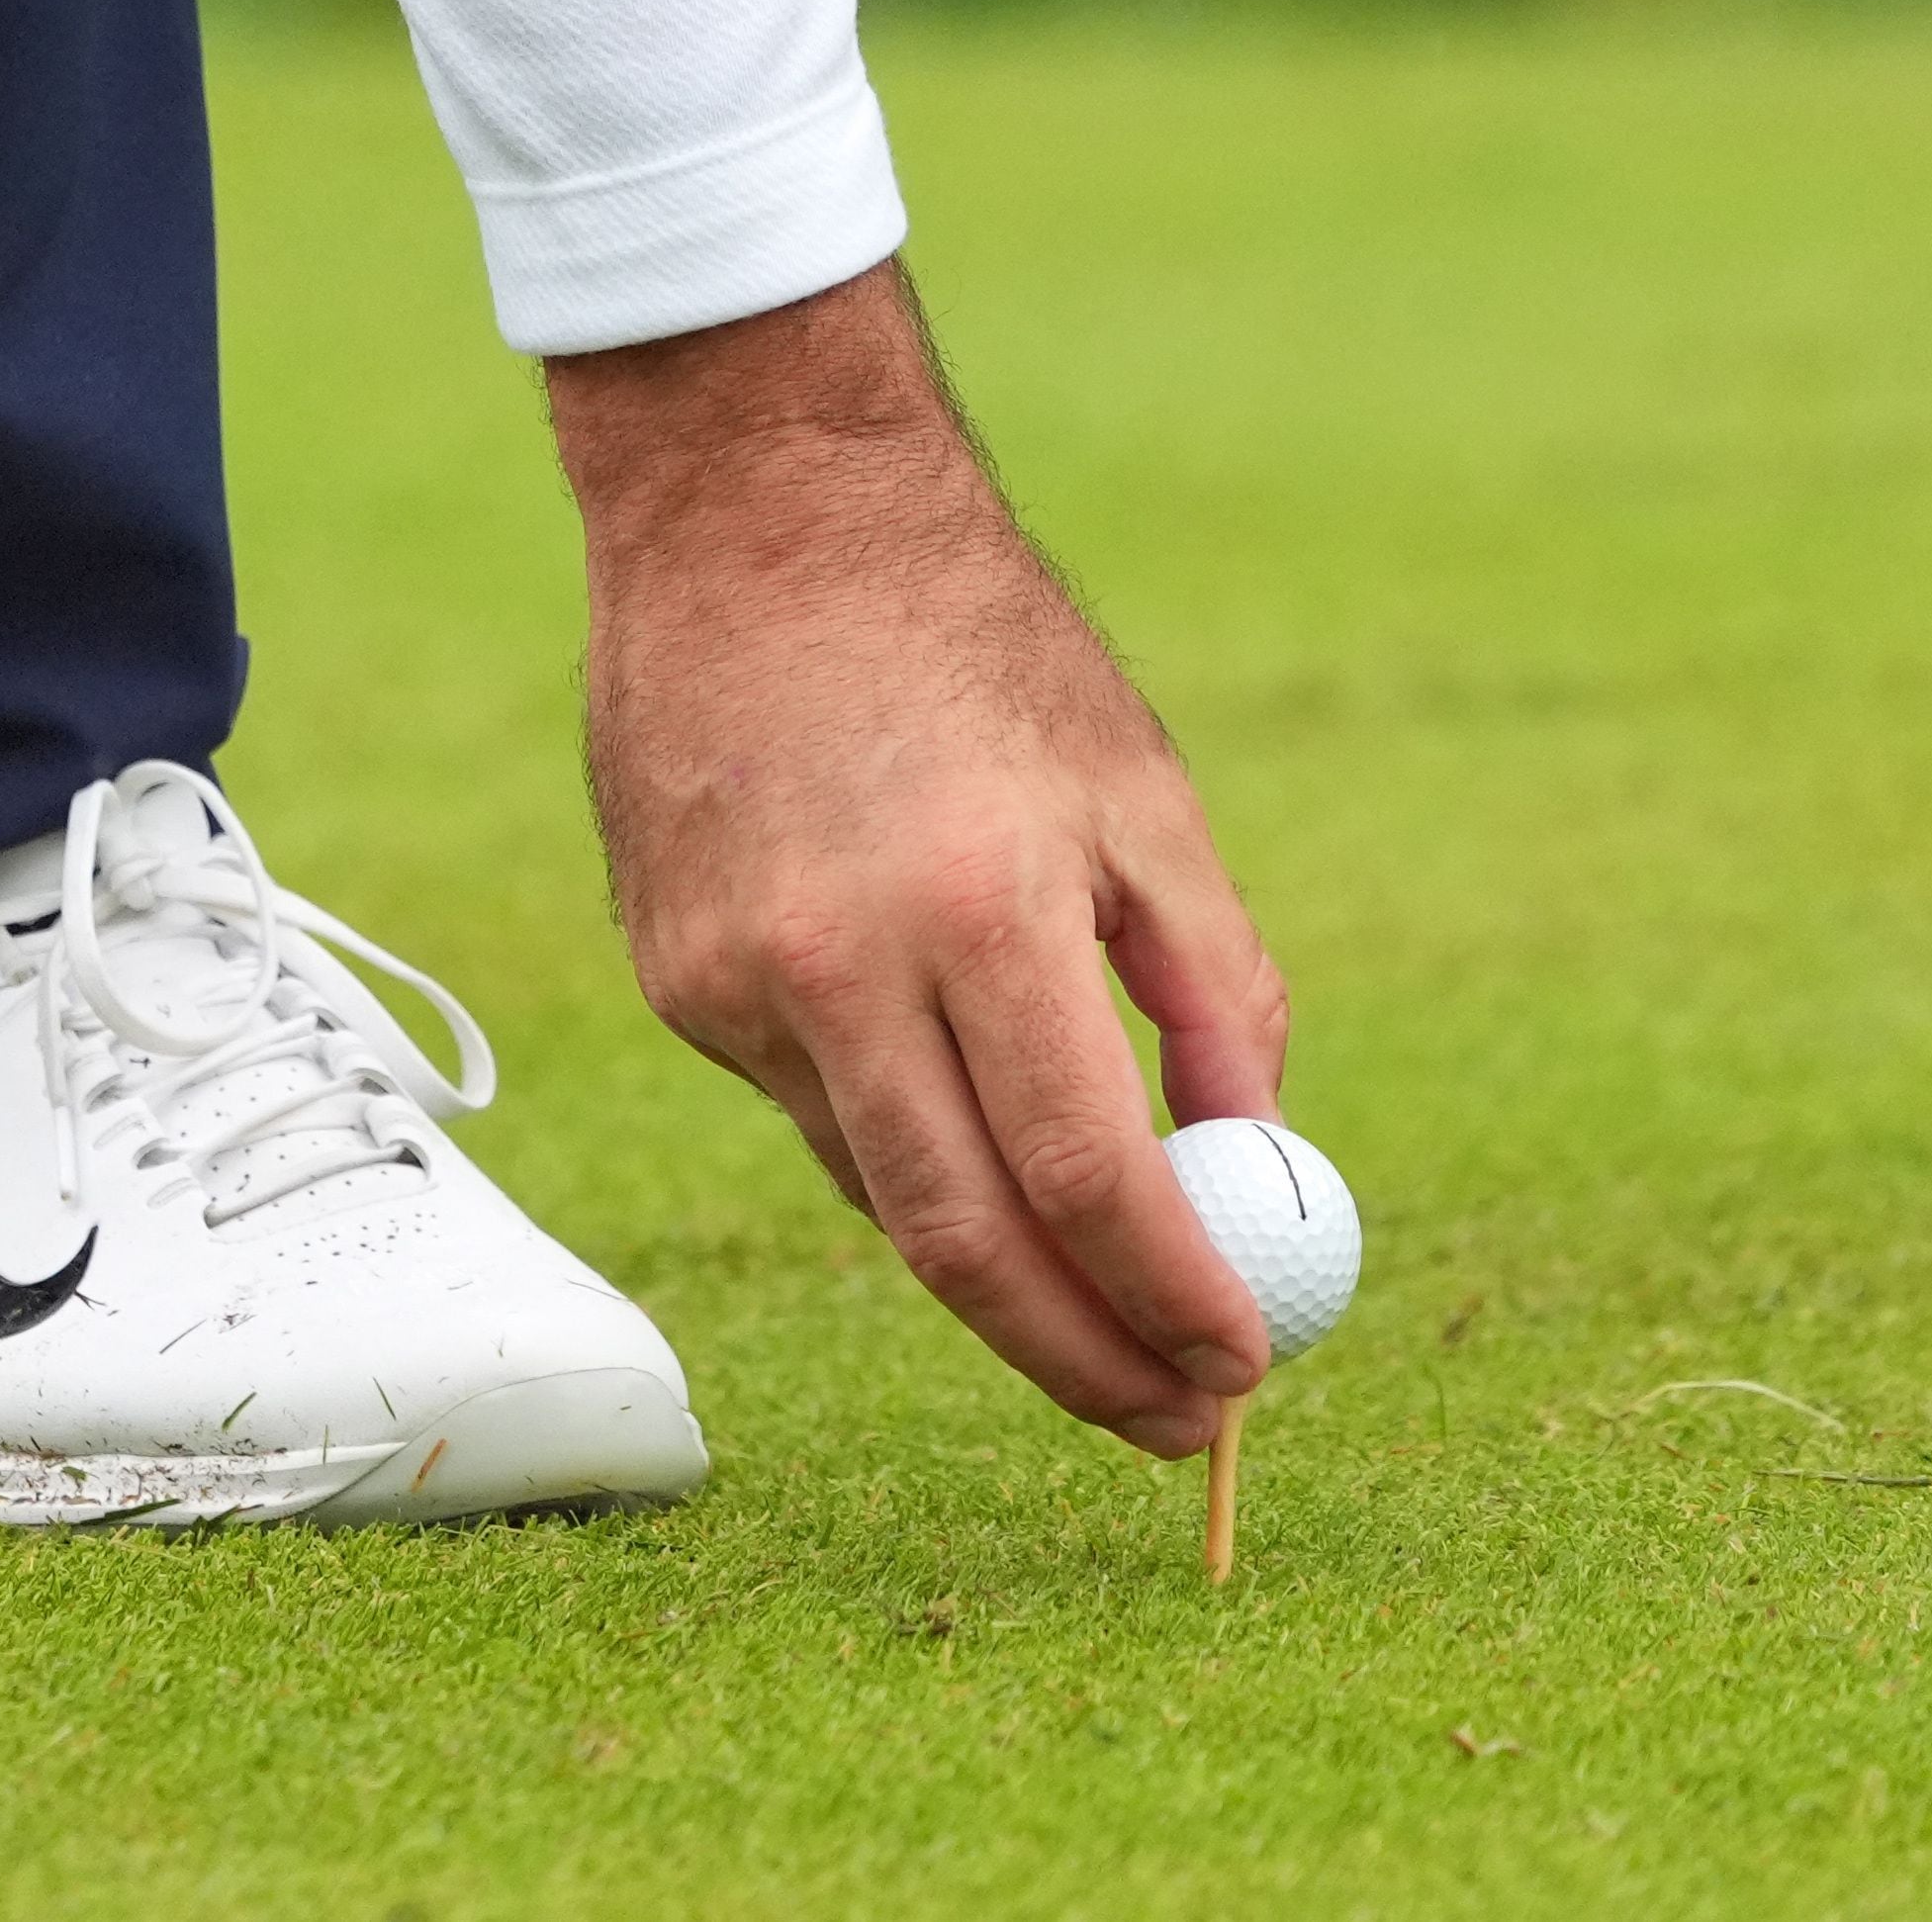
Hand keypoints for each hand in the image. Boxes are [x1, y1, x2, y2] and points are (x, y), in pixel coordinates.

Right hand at [543, 263, 1291, 1456]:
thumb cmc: (976, 642)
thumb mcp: (1142, 790)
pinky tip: (946, 1092)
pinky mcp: (675, 980)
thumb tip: (1256, 1167)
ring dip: (996, 1262)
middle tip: (1171, 1415)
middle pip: (963, 1241)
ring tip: (1094, 1284)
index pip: (1086, 1176)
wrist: (751, 516)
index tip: (1241, 1377)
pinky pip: (809, 1112)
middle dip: (1081, 1359)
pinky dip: (900, 1138)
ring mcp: (734, 982)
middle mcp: (837, 962)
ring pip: (879, 1190)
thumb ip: (1212, 989)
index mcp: (981, 903)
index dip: (1169, 1302)